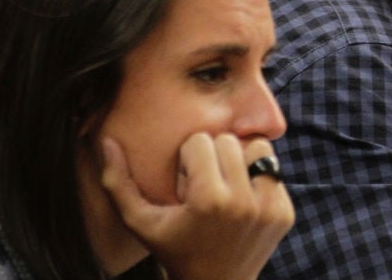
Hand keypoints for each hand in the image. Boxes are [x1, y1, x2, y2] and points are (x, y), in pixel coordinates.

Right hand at [102, 133, 294, 279]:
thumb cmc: (174, 250)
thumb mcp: (141, 222)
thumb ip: (119, 183)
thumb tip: (107, 141)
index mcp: (209, 199)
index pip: (200, 141)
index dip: (188, 159)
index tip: (186, 184)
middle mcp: (243, 201)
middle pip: (229, 141)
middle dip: (213, 157)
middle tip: (205, 183)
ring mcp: (269, 207)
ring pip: (259, 149)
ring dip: (242, 161)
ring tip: (227, 184)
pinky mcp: (285, 213)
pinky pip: (275, 172)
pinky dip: (258, 181)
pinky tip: (243, 202)